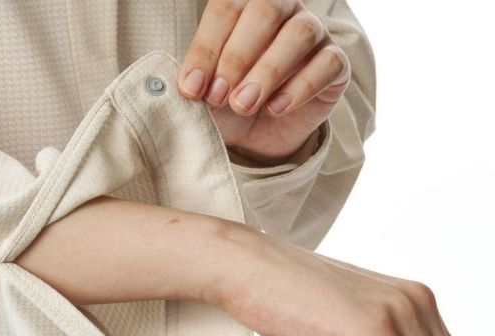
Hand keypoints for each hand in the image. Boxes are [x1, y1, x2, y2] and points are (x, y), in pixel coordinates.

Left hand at [177, 0, 350, 164]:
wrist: (259, 136)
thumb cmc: (230, 103)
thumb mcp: (207, 93)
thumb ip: (197, 80)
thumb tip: (185, 82)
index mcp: (246, 5)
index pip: (226, 7)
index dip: (207, 47)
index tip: (191, 87)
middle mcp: (283, 9)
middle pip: (264, 12)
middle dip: (236, 58)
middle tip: (218, 97)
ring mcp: (314, 33)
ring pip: (298, 35)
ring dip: (266, 72)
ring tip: (243, 105)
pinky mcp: (335, 64)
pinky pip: (327, 64)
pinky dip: (299, 88)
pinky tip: (276, 109)